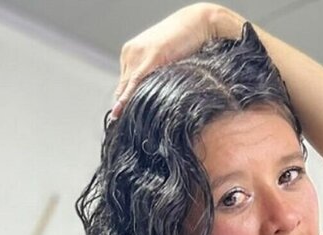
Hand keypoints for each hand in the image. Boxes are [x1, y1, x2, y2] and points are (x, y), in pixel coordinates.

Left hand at [110, 3, 222, 119]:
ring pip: (127, 86)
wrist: (201, 22)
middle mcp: (131, 52)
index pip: (125, 82)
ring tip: (122, 124)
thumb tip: (155, 97)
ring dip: (125, 105)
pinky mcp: (151, 56)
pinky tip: (122, 110)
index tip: (122, 117)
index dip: (124, 100)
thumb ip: (157, 74)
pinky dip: (128, 96)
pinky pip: (136, 81)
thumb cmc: (189, 40)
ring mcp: (139, 53)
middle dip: (123, 105)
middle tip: (121, 125)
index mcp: (132, 52)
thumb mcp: (167, 59)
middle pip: (123, 86)